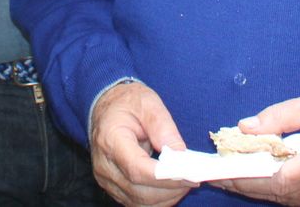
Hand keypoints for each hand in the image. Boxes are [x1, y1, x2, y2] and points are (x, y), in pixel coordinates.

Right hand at [87, 81, 196, 206]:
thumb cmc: (127, 102)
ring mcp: (106, 179)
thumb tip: (180, 155)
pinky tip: (171, 186)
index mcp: (110, 139)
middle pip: (140, 191)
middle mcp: (104, 165)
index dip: (166, 177)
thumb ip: (163, 127)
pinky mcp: (113, 187)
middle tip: (194, 178)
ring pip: (140, 202)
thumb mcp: (148, 103)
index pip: (137, 169)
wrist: (107, 106)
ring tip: (184, 181)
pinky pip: (137, 203)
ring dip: (167, 197)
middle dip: (171, 189)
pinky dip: (158, 199)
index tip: (190, 175)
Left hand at [211, 85, 299, 205]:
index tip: (224, 170)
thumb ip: (278, 117)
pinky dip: (280, 188)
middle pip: (283, 194)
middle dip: (248, 185)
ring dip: (262, 189)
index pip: (282, 180)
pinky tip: (261, 176)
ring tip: (232, 175)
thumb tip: (245, 128)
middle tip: (218, 175)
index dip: (249, 178)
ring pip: (291, 200)